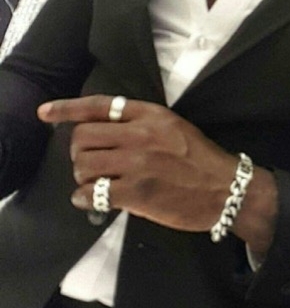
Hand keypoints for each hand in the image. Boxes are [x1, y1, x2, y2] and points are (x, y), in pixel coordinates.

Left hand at [37, 95, 276, 250]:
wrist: (227, 190)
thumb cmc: (201, 161)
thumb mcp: (174, 127)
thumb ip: (141, 124)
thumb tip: (105, 132)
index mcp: (150, 115)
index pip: (99, 105)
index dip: (67, 108)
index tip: (45, 113)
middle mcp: (141, 135)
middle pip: (84, 137)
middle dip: (78, 152)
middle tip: (87, 165)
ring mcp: (138, 164)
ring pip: (84, 165)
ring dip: (81, 176)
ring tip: (91, 184)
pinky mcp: (137, 193)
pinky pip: (93, 193)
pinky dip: (84, 198)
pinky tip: (91, 201)